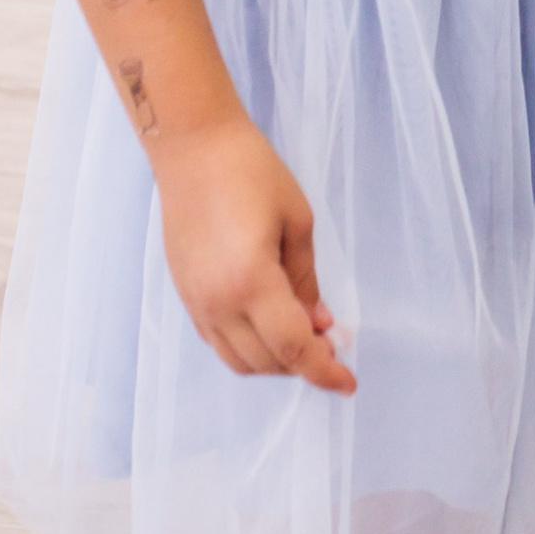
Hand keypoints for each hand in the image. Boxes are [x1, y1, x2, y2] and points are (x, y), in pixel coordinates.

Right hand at [151, 115, 355, 389]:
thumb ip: (306, 280)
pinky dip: (248, 347)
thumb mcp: (297, 222)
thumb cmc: (253, 173)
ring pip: (239, 361)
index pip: (292, 349)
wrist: (194, 149)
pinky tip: (270, 325)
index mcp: (251, 283)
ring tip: (304, 334)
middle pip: (267, 362)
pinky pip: (219, 343)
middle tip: (333, 342)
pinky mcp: (185, 296)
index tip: (348, 383)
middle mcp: (218, 304)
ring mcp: (196, 304)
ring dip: (275, 361)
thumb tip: (319, 323)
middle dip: (303, 363)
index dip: (323, 372)